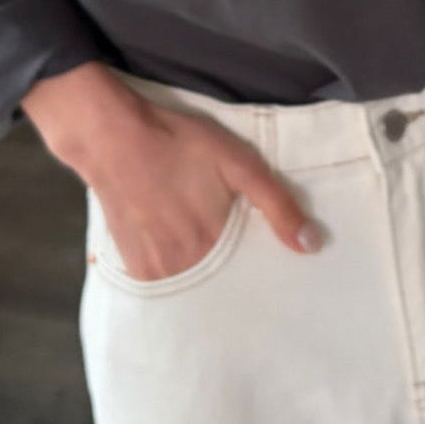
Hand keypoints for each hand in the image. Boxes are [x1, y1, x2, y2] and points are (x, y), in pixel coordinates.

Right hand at [20, 61, 321, 278]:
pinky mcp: (133, 265)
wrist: (112, 138)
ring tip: (206, 252)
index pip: (248, 280)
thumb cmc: (180, 145)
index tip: (265, 264)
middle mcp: (184, 268)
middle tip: (235, 253)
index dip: (258, 273)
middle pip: (219, 285)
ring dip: (203, 276)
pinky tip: (179, 250)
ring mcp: (154, 270)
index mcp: (214, 247)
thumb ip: (277, 205)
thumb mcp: (238, 163)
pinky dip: (175, 273)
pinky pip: (164, 282)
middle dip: (232, 278)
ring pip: (192, 285)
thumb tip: (312, 245)